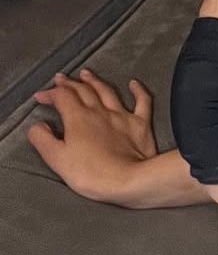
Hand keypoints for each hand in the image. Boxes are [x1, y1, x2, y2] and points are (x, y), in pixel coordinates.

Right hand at [28, 68, 158, 203]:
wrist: (129, 180)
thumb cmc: (90, 173)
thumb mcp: (57, 159)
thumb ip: (43, 140)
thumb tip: (37, 125)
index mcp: (78, 118)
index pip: (62, 97)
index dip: (49, 93)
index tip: (40, 96)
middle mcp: (100, 111)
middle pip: (83, 91)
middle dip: (70, 83)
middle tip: (61, 78)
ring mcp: (122, 116)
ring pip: (107, 91)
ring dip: (95, 81)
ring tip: (87, 74)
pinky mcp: (141, 124)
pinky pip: (142, 101)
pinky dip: (138, 90)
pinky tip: (134, 83)